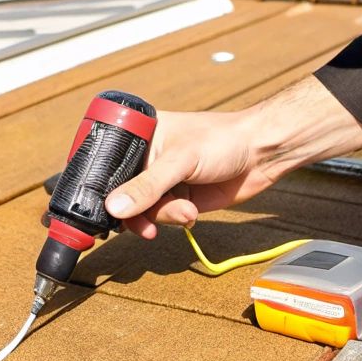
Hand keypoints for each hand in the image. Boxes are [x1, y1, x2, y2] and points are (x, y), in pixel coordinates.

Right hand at [104, 75, 361, 239]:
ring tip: (184, 210)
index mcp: (139, 135)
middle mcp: (146, 157)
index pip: (106, 163)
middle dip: (135, 211)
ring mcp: (161, 178)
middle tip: (145, 225)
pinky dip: (174, 218)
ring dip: (162, 216)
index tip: (103, 209)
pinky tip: (191, 212)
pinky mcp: (177, 197)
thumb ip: (147, 187)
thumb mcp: (181, 161)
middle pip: (121, 192)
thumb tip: (113, 208)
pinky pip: (162, 216)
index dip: (101, 187)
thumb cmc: (222, 140)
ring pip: (142, 209)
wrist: (261, 155)